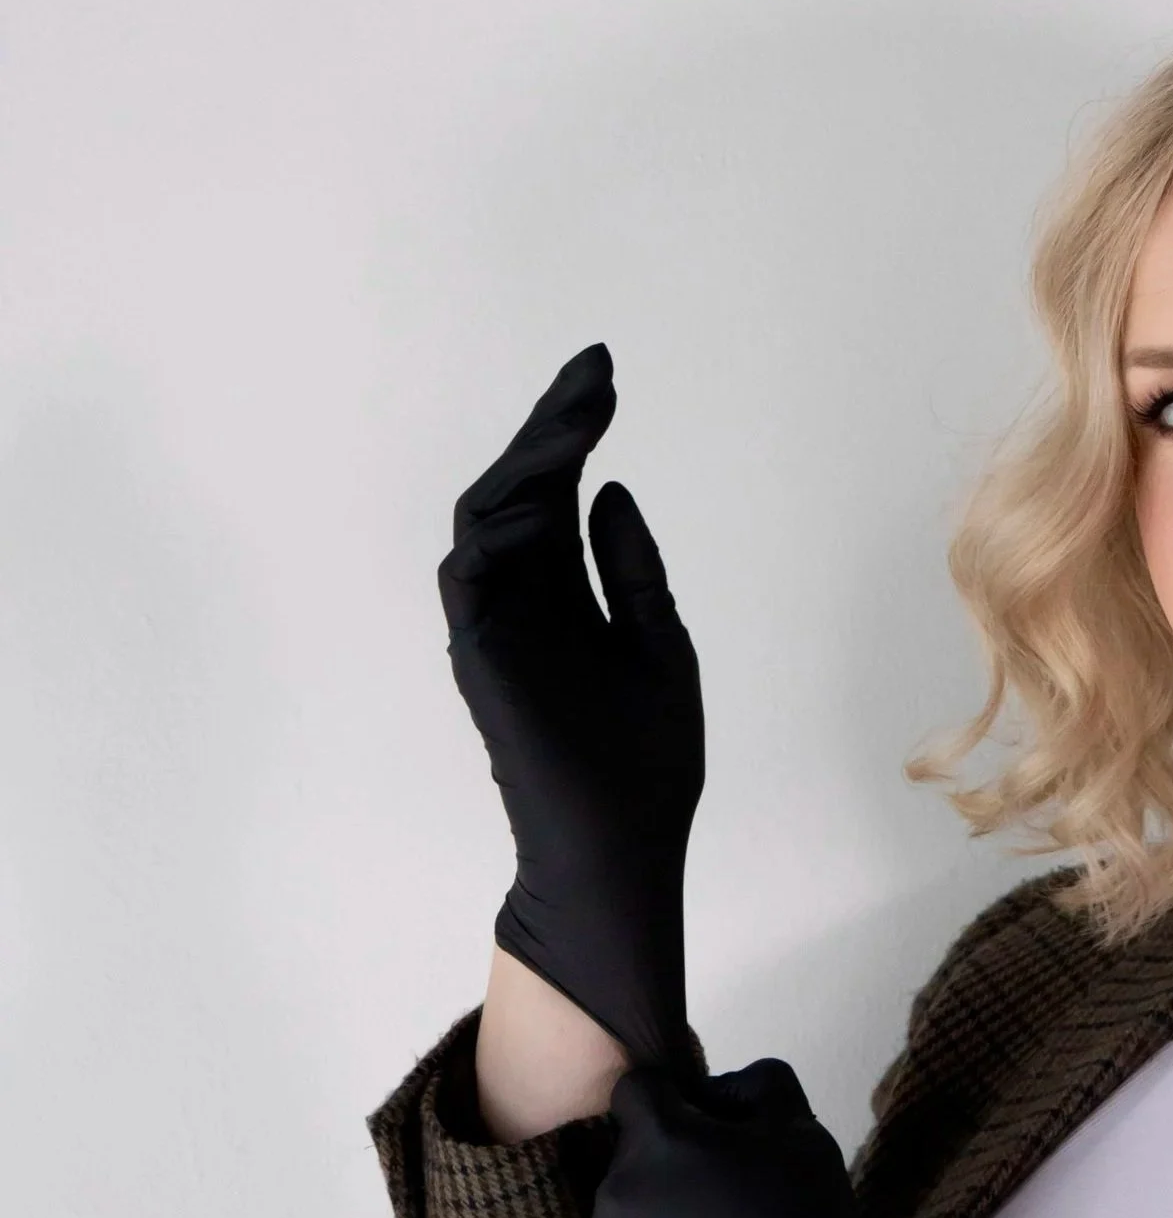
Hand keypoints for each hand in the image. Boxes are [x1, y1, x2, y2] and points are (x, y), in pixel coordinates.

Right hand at [439, 342, 704, 1079]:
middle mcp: (523, 598)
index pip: (560, 494)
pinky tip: (544, 495)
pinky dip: (498, 528)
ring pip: (491, 514)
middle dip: (554, 427)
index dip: (575, 432)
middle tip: (592, 374)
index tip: (603, 375)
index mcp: (567, 594)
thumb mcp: (659, 644)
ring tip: (577, 424)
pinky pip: (469, 570)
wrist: (625, 842)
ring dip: (531, 464)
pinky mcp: (477, 651)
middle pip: (522, 487)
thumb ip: (631, 571)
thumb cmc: (647, 759)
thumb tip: (612, 489)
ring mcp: (495, 622)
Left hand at [568, 1058, 916, 1217]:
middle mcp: (612, 1193)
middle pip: (630, 1161)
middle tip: (726, 1214)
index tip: (710, 1143)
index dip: (676, 1107)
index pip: (636, 1091)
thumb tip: (712, 1091)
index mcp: (659, 1141)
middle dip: (669, 1174)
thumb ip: (754, 1085)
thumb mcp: (806, 1134)